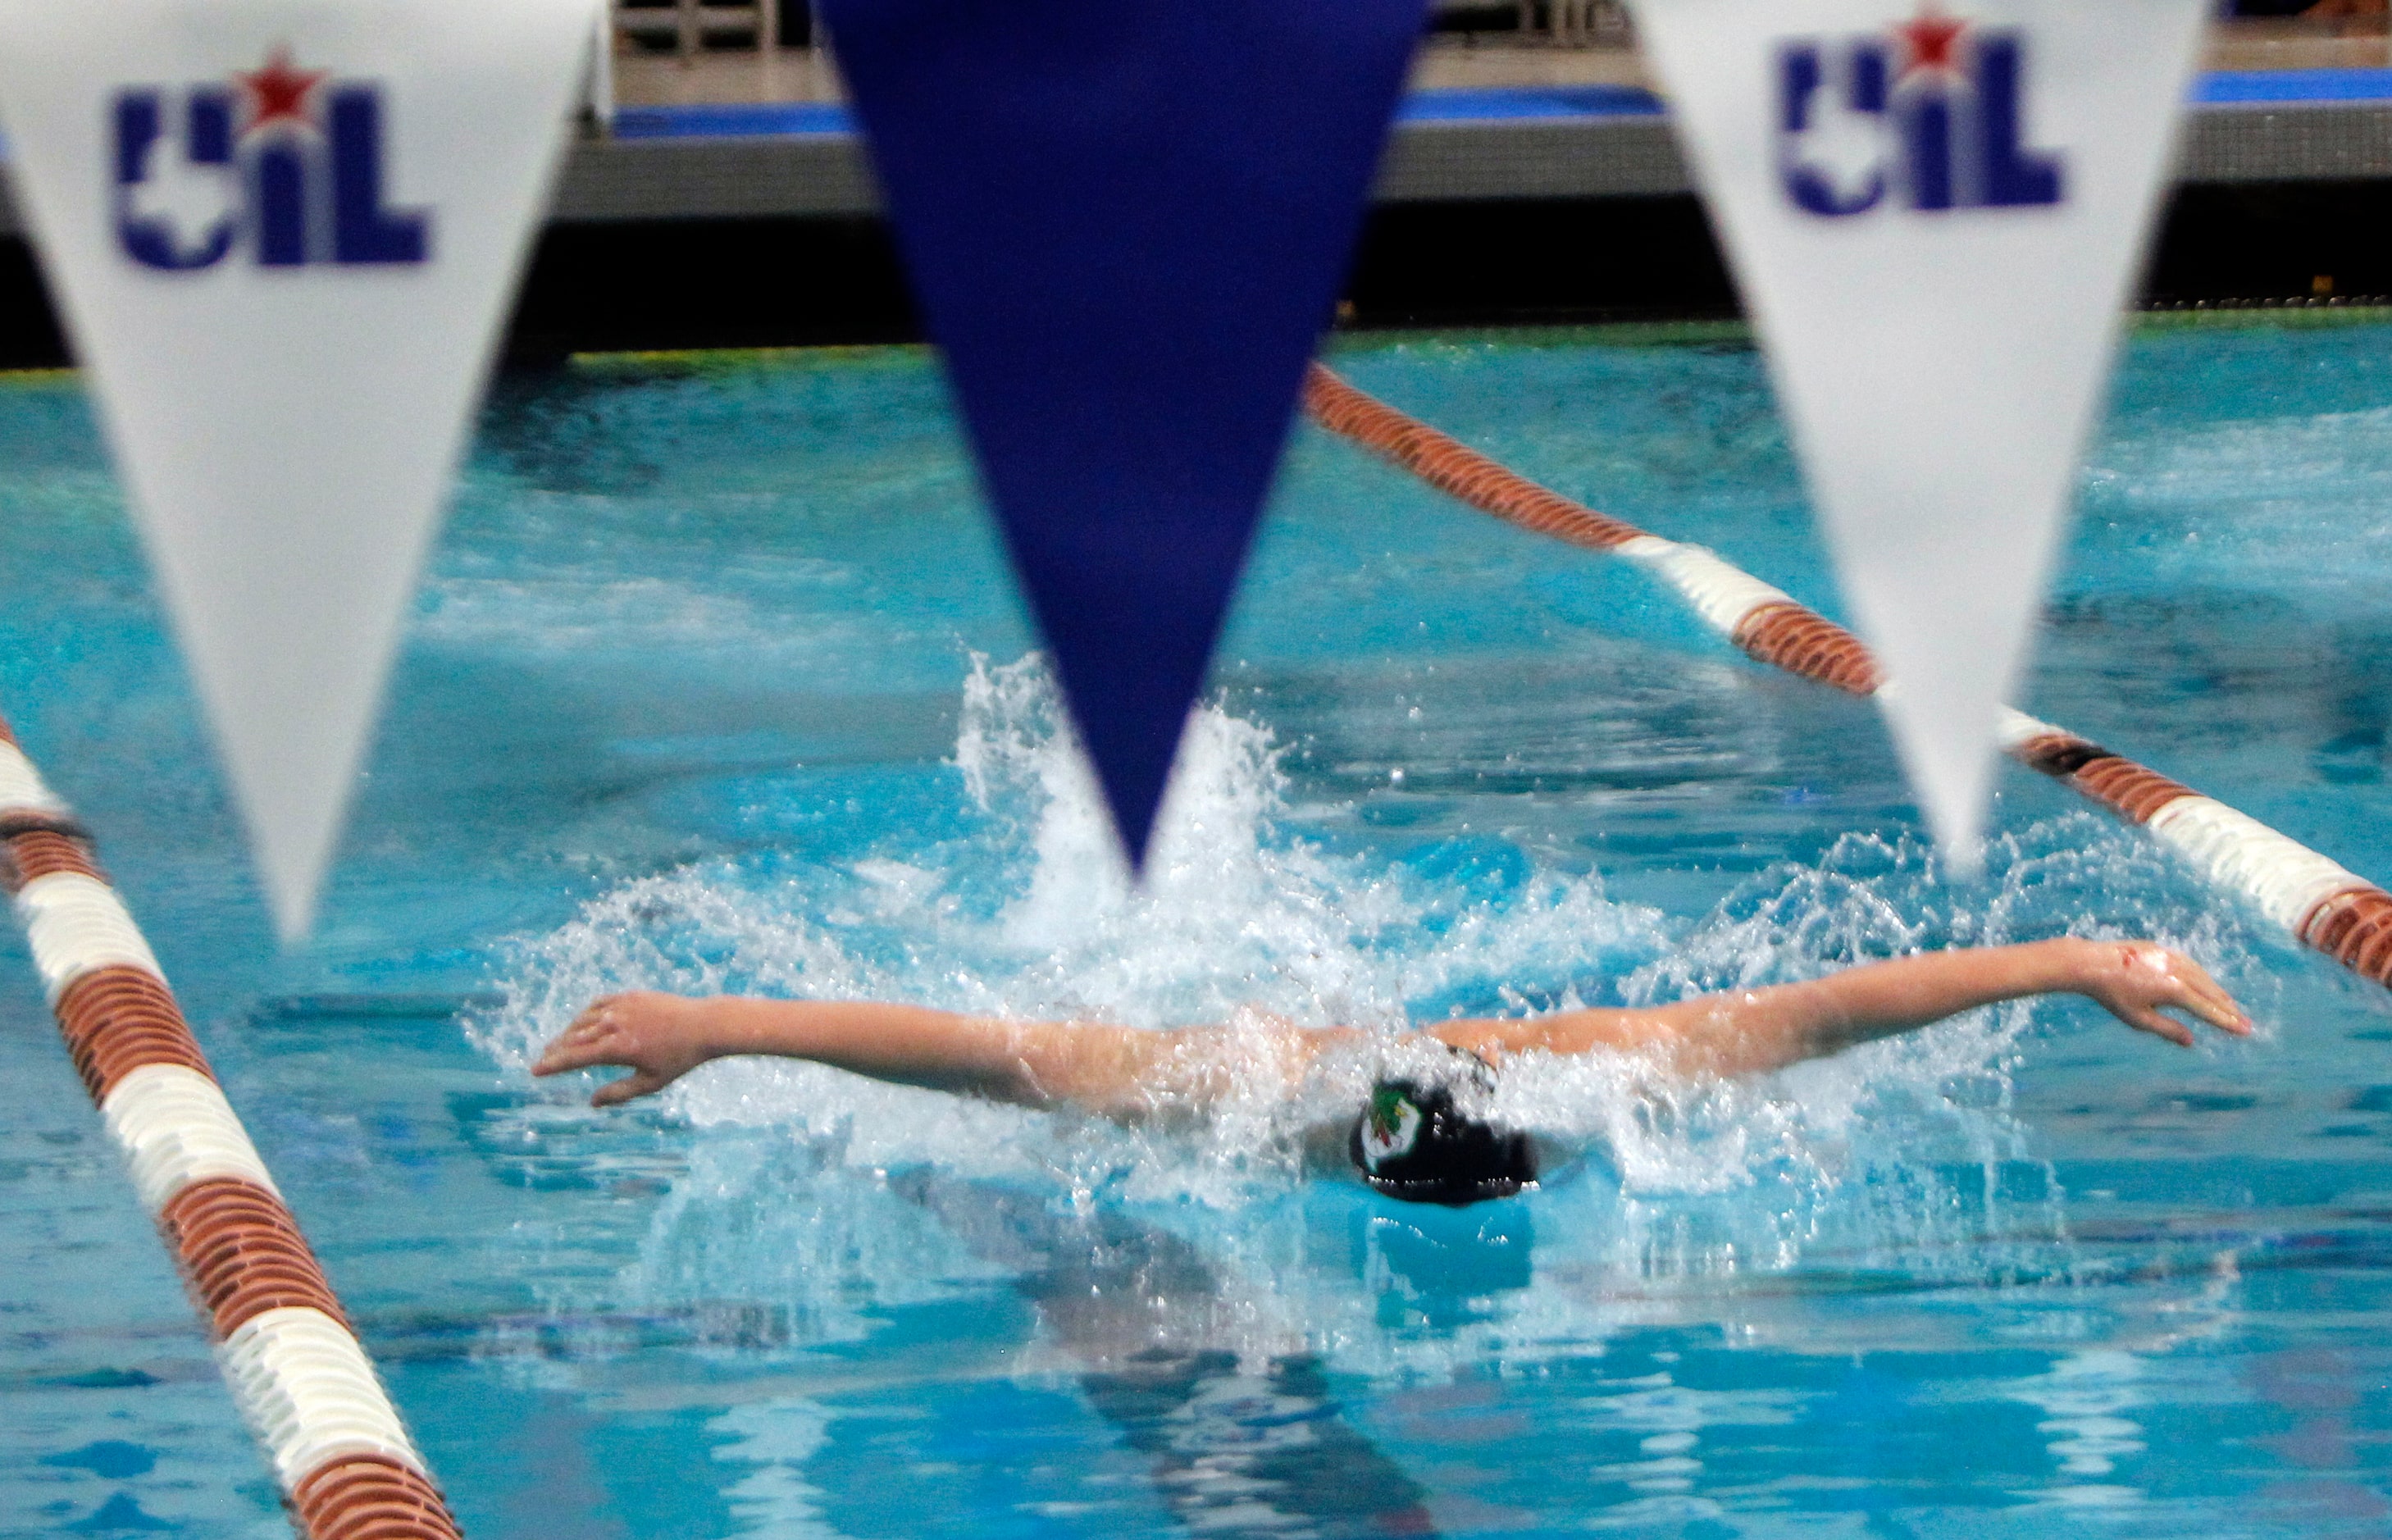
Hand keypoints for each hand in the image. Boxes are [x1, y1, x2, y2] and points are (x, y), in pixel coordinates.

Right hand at [533, 992, 717, 1106]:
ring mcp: (622, 1007)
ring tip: (558, 1044)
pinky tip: (581, 1023)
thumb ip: (619, 1093)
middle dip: (555, 1050)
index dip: (552, 1065)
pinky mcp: (630, 996)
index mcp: (618, 1048)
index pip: (574, 1057)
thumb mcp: (651, 1083)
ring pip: (584, 1020)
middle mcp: (615, 1024)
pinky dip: (586, 1015)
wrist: (704, 1025)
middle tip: (542, 1060)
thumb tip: (592, 1103)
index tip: (535, 1070)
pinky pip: (599, 1004)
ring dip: (567, 1033)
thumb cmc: (679, 1058)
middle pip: (574, 1038)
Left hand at [2071, 940, 2250, 1047]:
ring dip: (2218, 992)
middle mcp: (2178, 971)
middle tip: (2245, 1023)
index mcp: (2174, 990)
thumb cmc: (2112, 995)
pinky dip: (2203, 978)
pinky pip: (2190, 966)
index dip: (2227, 1021)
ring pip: (2203, 977)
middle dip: (2229, 1009)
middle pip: (2211, 992)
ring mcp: (2171, 957)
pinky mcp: (2163, 950)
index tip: (2245, 1031)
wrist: (2091, 963)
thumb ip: (2167, 1030)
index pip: (2208, 1009)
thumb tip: (2191, 1041)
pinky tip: (2206, 985)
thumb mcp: (2138, 1019)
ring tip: (2230, 1007)